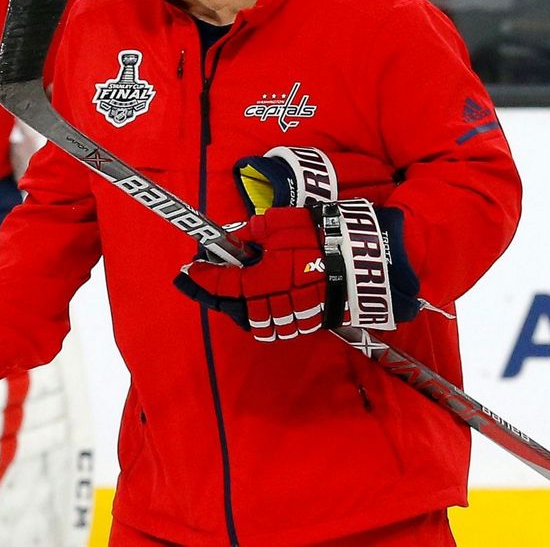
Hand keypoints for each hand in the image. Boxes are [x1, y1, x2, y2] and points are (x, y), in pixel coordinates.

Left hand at [176, 206, 331, 340]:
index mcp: (261, 280)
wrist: (358, 257)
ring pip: (264, 326)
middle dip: (227, 300)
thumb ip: (252, 231)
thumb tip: (239, 237)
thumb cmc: (314, 238)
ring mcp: (295, 315)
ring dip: (252, 314)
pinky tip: (275, 304)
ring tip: (247, 300)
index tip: (191, 271)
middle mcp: (273, 302)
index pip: (222, 284)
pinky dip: (277, 319)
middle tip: (220, 285)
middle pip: (241, 311)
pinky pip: (287, 327)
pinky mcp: (313, 320)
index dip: (203, 278)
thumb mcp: (277, 223)